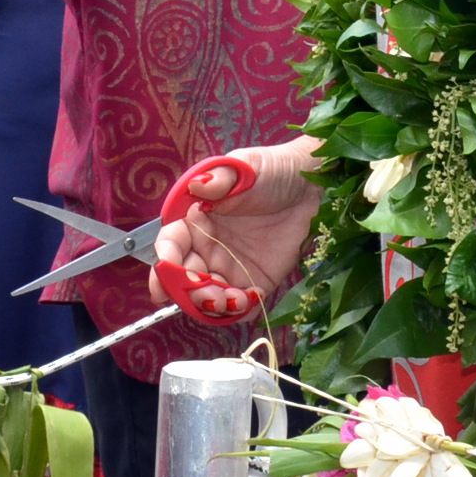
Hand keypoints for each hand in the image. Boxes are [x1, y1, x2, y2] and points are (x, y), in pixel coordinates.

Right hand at [151, 136, 322, 317]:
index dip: (164, 259)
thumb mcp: (246, 166)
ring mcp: (230, 267)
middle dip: (187, 290)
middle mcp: (207, 247)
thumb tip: (198, 184)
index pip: (170, 244)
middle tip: (204, 292)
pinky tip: (251, 298)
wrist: (311, 186)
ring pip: (208, 296)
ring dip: (212, 304)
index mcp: (195, 219)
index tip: (167, 269)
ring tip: (228, 300)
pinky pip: (240, 305)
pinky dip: (239, 310)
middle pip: (183, 277)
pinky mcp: (255, 281)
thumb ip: (221, 177)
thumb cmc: (274, 170)